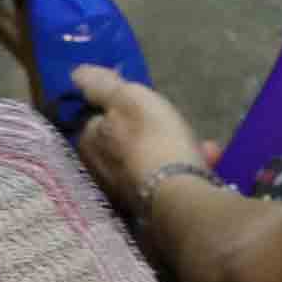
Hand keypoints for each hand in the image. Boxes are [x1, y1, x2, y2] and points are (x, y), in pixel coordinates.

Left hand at [65, 64, 212, 219]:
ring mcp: (122, 192)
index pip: (98, 118)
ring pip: (149, 159)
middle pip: (125, 140)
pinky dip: (181, 167)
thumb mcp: (128, 97)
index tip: (145, 104)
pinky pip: (164, 178)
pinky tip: (205, 161)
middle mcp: (98, 171)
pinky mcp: (148, 207)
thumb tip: (76, 73)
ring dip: (173, 148)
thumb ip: (101, 85)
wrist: (180, 193)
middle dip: (152, 130)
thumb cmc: (153, 138)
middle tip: (175, 124)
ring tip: (200, 145)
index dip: (121, 107)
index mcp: (88, 143)